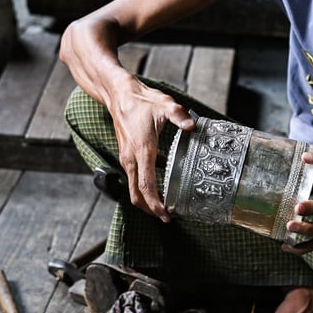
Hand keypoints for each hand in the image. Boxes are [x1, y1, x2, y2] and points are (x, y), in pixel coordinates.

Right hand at [109, 83, 195, 220]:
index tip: (165, 215)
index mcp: (141, 151)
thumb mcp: (165, 105)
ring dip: (147, 199)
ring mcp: (126, 157)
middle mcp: (131, 158)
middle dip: (150, 209)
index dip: (155, 204)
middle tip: (167, 217)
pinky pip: (134, 177)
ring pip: (133, 187)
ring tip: (164, 205)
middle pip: (136, 194)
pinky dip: (144, 186)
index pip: (146, 186)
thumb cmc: (142, 101)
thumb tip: (192, 126)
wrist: (119, 94)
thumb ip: (180, 116)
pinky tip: (161, 183)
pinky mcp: (126, 154)